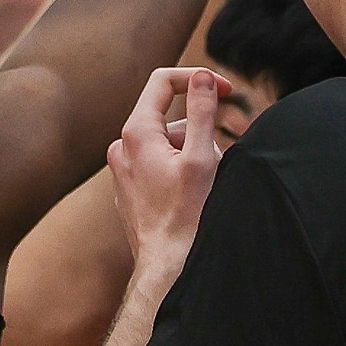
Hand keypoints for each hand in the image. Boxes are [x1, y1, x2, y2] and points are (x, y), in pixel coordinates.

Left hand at [107, 67, 232, 263]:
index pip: (163, 81)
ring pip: (167, 146)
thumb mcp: (201, 157)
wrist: (166, 268)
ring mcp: (123, 171)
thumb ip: (202, 111)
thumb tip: (203, 77)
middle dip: (200, 131)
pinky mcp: (130, 191)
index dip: (197, 79)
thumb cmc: (186, 215)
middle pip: (170, 119)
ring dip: (193, 155)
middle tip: (220, 160)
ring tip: (206, 187)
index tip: (224, 90)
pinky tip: (191, 199)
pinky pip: (158, 167)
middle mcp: (122, 148)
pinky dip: (179, 172)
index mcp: (136, 133)